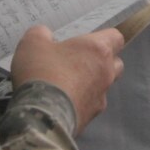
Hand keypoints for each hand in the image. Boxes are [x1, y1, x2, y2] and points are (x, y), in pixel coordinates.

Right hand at [10, 25, 124, 135]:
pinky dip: (82, 101)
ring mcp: (102, 96)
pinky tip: (64, 102)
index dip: (104, 37)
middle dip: (102, 61)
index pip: (116, 38)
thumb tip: (45, 34)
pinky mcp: (93, 115)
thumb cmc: (42, 72)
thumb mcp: (32, 43)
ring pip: (106, 85)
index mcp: (98, 49)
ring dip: (93, 82)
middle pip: (116, 62)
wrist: (41, 115)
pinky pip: (92, 104)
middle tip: (79, 61)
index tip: (89, 40)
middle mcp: (106, 72)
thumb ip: (41, 33)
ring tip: (71, 83)